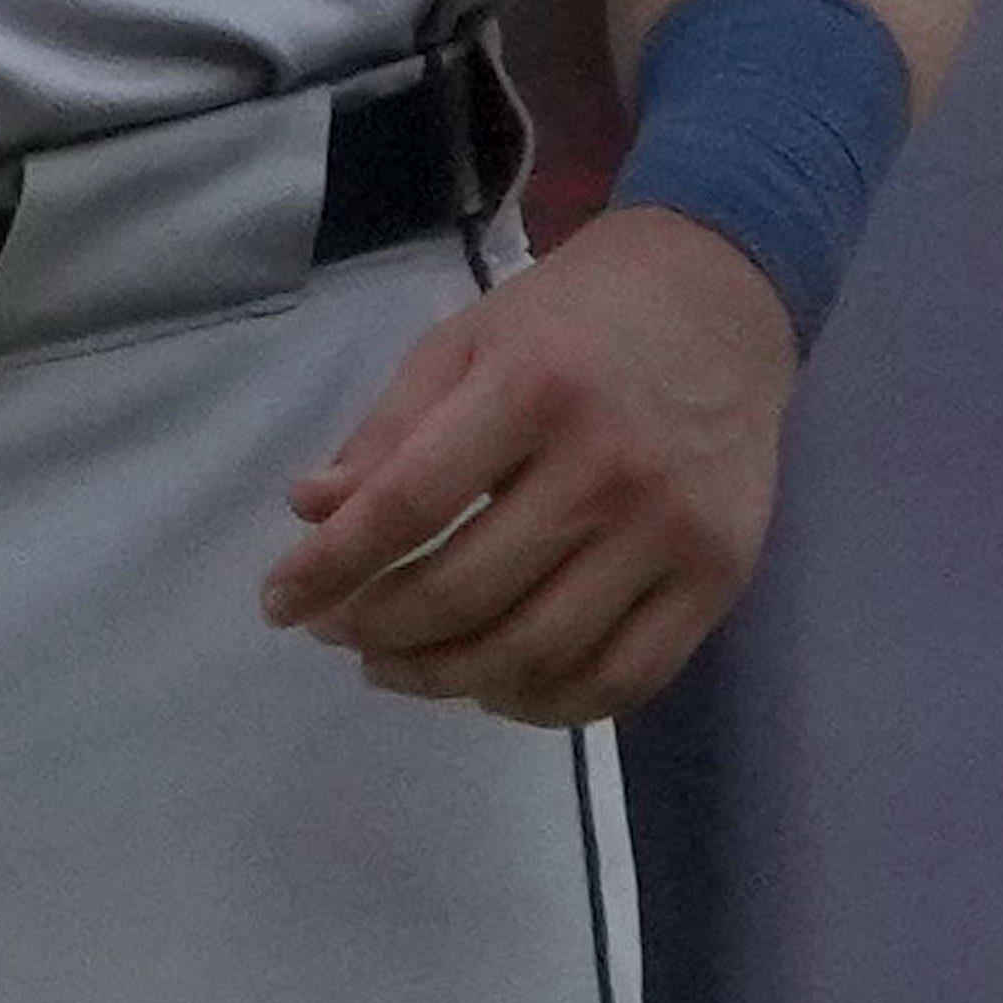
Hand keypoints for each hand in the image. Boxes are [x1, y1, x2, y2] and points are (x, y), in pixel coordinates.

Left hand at [255, 207, 797, 728]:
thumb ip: (389, 430)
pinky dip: (544, 704)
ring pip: (536, 652)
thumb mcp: (466, 342)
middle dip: (377, 630)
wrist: (722, 298)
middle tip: (340, 634)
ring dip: (446, 678)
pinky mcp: (718, 579)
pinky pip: (621, 680)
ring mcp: (670, 532)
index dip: (330, 567)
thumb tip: (310, 513)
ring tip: (398, 666)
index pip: (406, 507)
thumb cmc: (575, 317)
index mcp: (531, 389)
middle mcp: (607, 467)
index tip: (279, 603)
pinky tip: (494, 684)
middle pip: (465, 592)